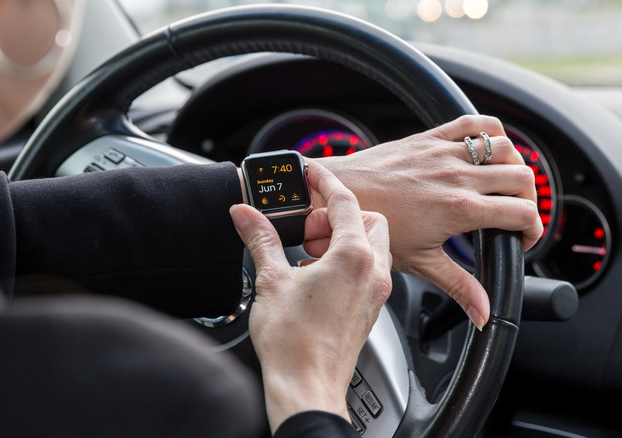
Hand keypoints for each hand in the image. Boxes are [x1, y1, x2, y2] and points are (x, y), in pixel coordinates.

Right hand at [229, 162, 391, 432]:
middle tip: (308, 225)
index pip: (346, 202)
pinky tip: (317, 275)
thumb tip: (246, 216)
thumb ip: (261, 239)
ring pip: (374, 245)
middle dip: (341, 215)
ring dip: (345, 239)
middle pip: (370, 220)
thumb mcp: (271, 280)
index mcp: (353, 257)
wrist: (306, 387)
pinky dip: (349, 262)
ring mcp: (375, 292)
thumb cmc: (294, 343)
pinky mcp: (370, 309)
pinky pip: (369, 270)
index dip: (325, 182)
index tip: (312, 173)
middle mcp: (373, 272)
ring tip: (309, 252)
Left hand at [315, 115, 541, 328]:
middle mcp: (458, 176)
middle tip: (515, 215)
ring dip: (514, 164)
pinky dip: (491, 131)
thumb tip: (483, 314)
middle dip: (529, 199)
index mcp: (460, 209)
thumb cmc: (375, 226)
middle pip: (523, 178)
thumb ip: (459, 286)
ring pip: (505, 147)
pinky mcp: (431, 137)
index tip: (522, 239)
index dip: (533, 229)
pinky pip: (474, 123)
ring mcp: (445, 153)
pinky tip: (488, 148)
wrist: (341, 193)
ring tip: (504, 185)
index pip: (523, 212)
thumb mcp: (421, 262)